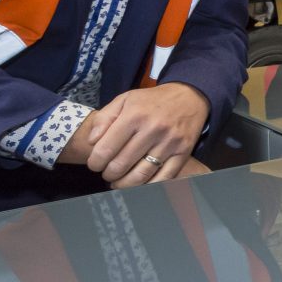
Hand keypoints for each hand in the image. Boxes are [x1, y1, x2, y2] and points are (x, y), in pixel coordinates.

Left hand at [84, 82, 210, 187]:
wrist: (189, 96)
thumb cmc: (152, 100)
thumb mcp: (125, 99)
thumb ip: (105, 118)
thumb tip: (91, 142)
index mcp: (135, 115)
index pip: (106, 149)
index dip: (95, 162)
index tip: (95, 164)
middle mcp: (153, 129)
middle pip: (122, 165)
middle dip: (108, 174)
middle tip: (107, 173)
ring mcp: (170, 142)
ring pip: (141, 175)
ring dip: (124, 184)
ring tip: (118, 182)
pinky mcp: (184, 152)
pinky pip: (163, 178)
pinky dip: (148, 186)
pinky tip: (138, 184)